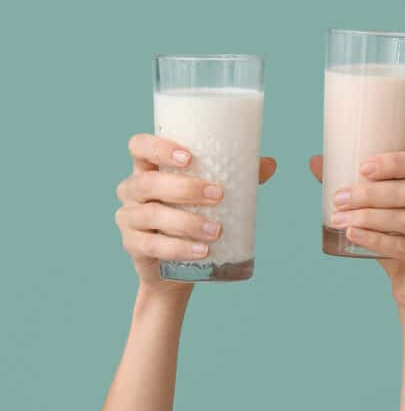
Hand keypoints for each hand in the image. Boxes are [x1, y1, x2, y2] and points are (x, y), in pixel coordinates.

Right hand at [115, 134, 276, 295]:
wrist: (179, 264)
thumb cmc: (195, 212)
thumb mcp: (212, 191)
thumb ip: (238, 175)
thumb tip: (269, 163)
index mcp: (149, 167)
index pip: (140, 146)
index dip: (158, 148)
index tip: (189, 158)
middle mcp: (132, 190)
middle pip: (148, 183)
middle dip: (184, 188)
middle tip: (218, 194)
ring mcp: (128, 218)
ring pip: (151, 215)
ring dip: (186, 222)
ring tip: (216, 230)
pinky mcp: (133, 245)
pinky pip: (152, 246)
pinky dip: (178, 248)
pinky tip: (201, 250)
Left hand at [311, 151, 404, 318]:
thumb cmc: (398, 243)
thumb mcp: (380, 213)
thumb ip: (355, 188)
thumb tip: (316, 161)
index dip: (395, 162)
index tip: (363, 167)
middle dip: (371, 194)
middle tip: (339, 198)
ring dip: (368, 217)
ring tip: (339, 219)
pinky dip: (376, 240)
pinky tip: (354, 235)